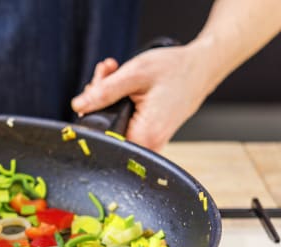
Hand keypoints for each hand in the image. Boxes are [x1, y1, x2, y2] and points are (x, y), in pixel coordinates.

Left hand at [71, 45, 213, 151]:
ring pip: (112, 126)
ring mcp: (148, 142)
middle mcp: (147, 144)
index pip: (101, 138)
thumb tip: (79, 106)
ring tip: (112, 73)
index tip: (93, 91)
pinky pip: (123, 123)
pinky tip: (120, 83)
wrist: (202, 68)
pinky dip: (116, 102)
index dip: (89, 116)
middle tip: (103, 75)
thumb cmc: (175, 69)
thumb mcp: (135, 74)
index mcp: (144, 136)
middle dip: (96, 100)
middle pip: (105, 131)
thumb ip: (104, 92)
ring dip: (105, 98)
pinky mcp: (148, 135)